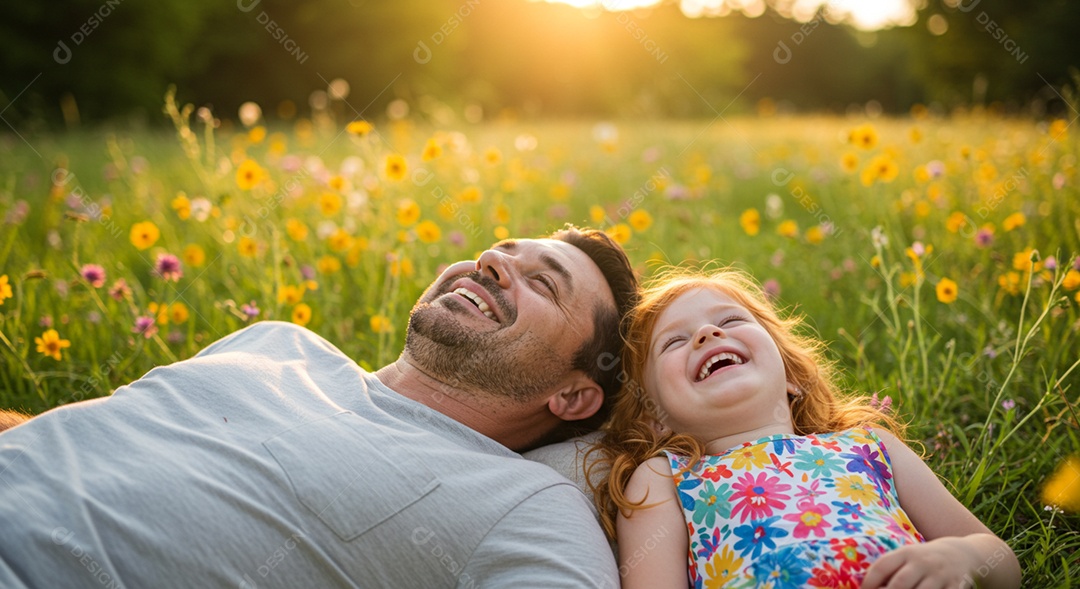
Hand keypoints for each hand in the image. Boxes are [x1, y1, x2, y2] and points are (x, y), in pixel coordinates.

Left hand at [861, 538, 980, 588]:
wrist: (960, 553)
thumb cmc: (923, 559)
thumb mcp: (906, 556)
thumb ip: (889, 569)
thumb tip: (865, 586)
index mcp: (906, 553)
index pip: (882, 566)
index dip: (869, 581)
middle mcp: (922, 562)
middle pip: (900, 583)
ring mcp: (939, 575)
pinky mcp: (956, 586)